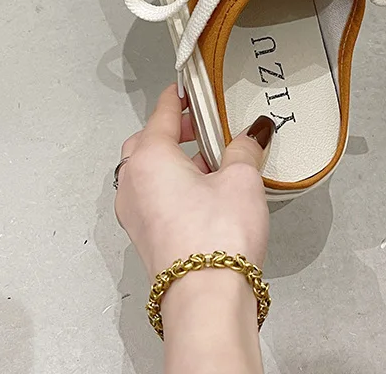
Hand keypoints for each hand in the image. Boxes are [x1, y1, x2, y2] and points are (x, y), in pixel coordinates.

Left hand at [114, 85, 274, 279]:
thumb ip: (244, 149)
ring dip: (175, 160)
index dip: (178, 98)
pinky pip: (153, 197)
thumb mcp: (241, 179)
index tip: (186, 89)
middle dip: (175, 131)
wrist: (206, 297)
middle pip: (148, 142)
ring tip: (213, 160)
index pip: (161, 114)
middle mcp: (133, 183)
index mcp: (150, 158)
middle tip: (204, 126)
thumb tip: (252, 133)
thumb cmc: (218, 235)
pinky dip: (173, 184)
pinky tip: (205, 192)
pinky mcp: (145, 237)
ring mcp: (135, 213)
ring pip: (149, 172)